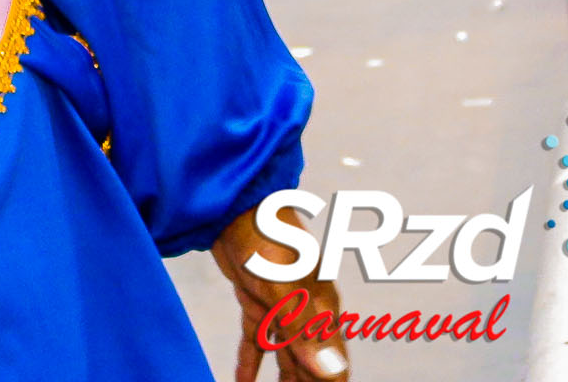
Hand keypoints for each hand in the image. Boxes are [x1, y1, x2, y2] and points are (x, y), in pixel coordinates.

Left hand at [209, 205, 350, 379]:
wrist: (233, 205)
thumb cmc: (264, 237)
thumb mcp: (282, 288)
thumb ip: (304, 331)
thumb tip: (332, 372)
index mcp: (321, 311)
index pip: (333, 364)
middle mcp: (307, 312)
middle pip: (311, 364)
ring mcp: (282, 306)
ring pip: (286, 354)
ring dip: (284, 380)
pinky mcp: (256, 300)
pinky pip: (256, 338)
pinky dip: (250, 361)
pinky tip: (243, 380)